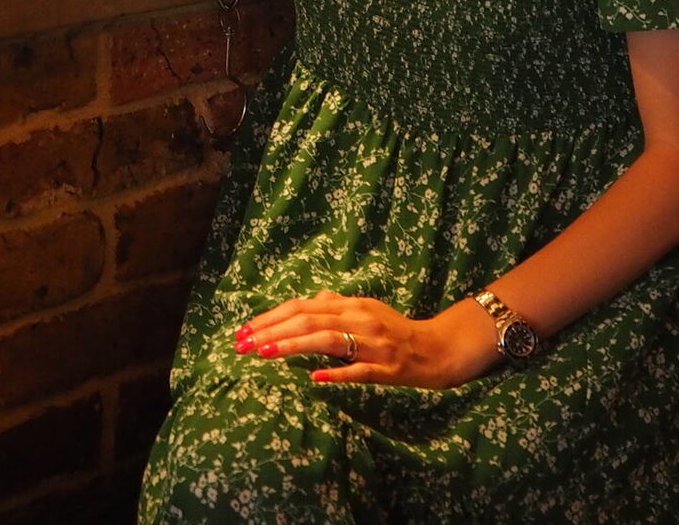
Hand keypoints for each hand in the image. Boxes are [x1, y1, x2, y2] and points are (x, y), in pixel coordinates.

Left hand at [233, 290, 499, 389]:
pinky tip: (315, 378)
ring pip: (327, 340)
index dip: (271, 316)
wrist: (437, 349)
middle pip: (307, 320)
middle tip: (242, 344)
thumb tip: (308, 301)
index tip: (244, 330)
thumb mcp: (364, 309)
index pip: (301, 306)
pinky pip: (359, 370)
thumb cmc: (394, 330)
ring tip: (265, 352)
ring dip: (293, 346)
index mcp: (349, 305)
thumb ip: (335, 305)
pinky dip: (337, 372)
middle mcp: (358, 319)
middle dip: (271, 330)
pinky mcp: (388, 369)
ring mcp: (373, 344)